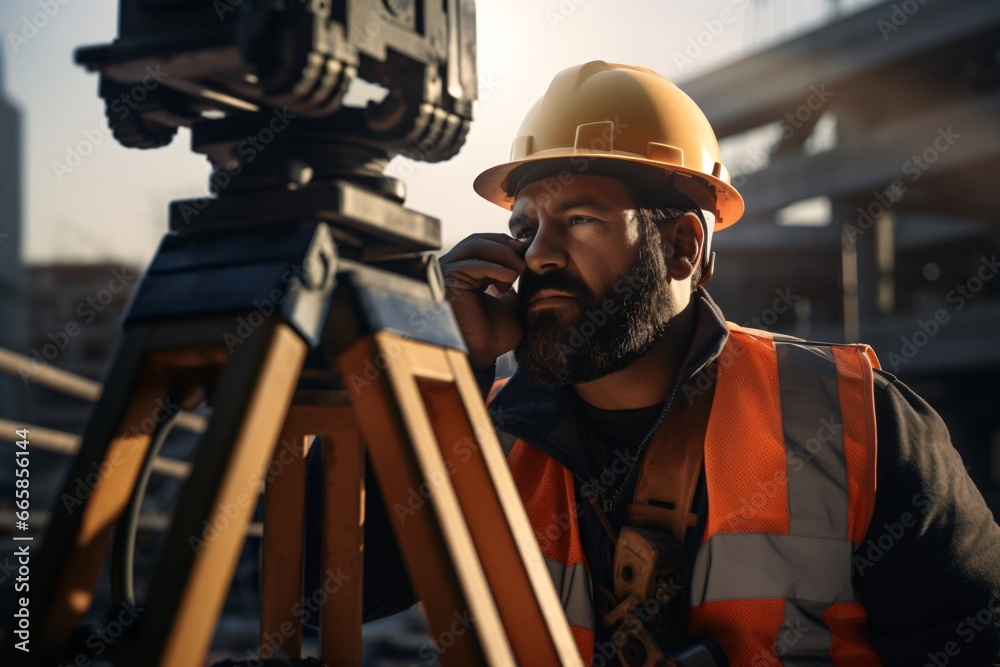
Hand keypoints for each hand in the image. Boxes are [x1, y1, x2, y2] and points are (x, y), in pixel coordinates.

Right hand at [440, 233, 526, 369]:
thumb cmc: (493, 335)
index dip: (509, 246)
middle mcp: (452, 269)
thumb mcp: (511, 302)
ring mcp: (447, 272)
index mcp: (465, 272)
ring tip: (520, 270)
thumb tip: (525, 264)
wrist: (482, 356)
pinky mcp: (448, 280)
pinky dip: (497, 268)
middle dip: (507, 245)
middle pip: (479, 240)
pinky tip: (511, 279)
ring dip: (504, 254)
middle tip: (527, 256)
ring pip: (476, 246)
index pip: (485, 244)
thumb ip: (513, 282)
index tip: (530, 255)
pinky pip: (475, 264)